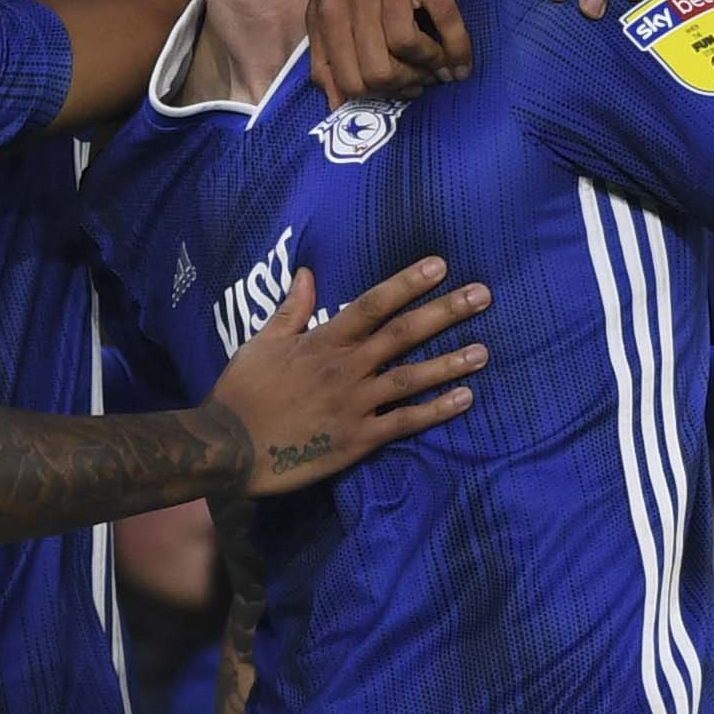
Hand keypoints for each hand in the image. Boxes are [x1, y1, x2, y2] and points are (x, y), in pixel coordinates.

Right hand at [204, 257, 487, 495]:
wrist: (229, 448)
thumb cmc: (243, 392)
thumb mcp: (261, 342)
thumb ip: (291, 309)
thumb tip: (308, 272)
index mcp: (323, 341)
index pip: (373, 304)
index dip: (407, 283)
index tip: (440, 265)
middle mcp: (345, 368)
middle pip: (402, 334)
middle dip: (444, 312)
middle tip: (482, 295)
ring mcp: (354, 404)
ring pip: (411, 379)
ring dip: (449, 363)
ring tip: (484, 351)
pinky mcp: (357, 439)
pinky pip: (404, 423)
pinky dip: (436, 411)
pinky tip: (465, 399)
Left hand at [306, 0, 470, 105]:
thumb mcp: (325, 3)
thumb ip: (324, 53)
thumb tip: (335, 106)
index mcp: (328, 12)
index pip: (347, 80)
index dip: (375, 98)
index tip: (393, 92)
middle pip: (377, 72)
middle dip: (402, 86)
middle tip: (417, 80)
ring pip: (406, 49)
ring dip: (428, 67)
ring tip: (436, 66)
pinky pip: (445, 21)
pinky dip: (458, 49)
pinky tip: (462, 62)